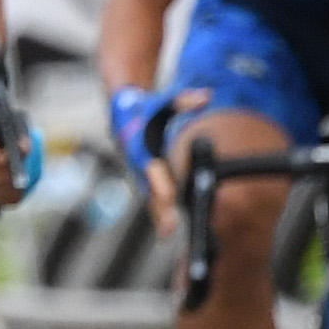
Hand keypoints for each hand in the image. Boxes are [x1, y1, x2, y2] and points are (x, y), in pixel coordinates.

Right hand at [113, 84, 206, 232]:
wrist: (121, 114)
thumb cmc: (144, 109)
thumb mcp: (163, 102)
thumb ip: (184, 100)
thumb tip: (207, 97)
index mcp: (141, 147)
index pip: (152, 168)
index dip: (160, 182)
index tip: (168, 196)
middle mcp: (139, 164)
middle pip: (149, 189)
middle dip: (158, 209)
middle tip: (167, 229)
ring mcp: (141, 173)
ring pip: (149, 197)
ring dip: (158, 214)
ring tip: (167, 232)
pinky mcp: (146, 179)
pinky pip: (152, 197)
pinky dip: (159, 211)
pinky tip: (166, 227)